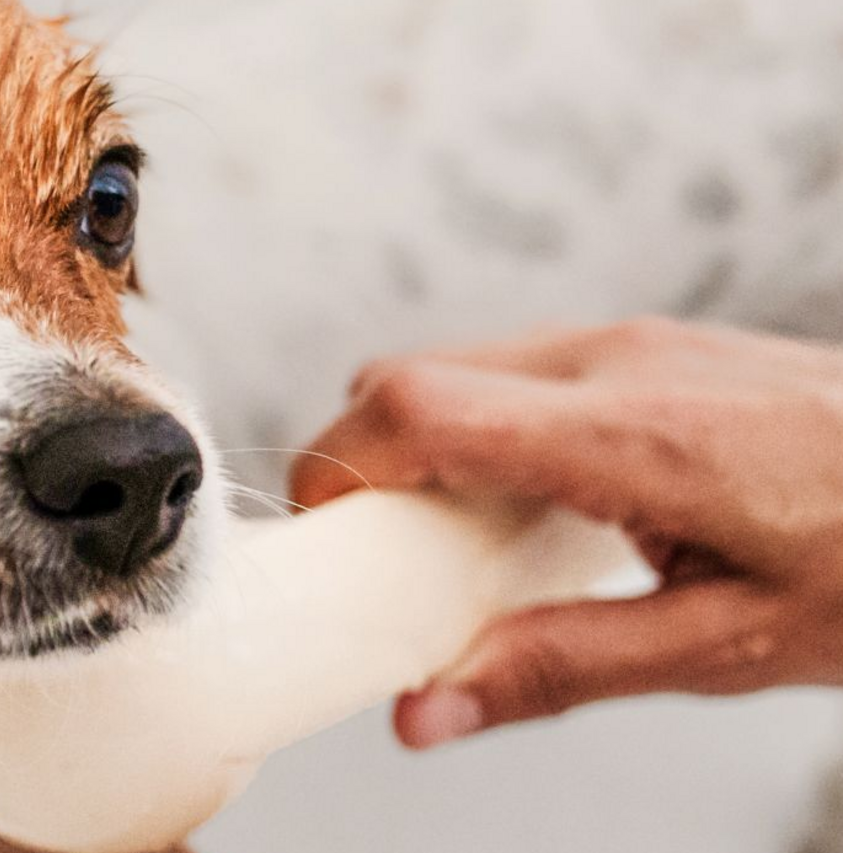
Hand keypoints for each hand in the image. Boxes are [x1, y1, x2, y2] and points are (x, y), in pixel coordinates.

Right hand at [289, 318, 842, 748]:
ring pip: (458, 367)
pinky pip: (516, 370)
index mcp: (630, 435)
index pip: (418, 408)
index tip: (326, 545)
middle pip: (410, 377)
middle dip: (365, 467)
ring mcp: (634, 340)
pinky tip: (537, 508)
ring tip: (466, 548)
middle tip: (389, 567)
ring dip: (424, 448)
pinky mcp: (650, 344)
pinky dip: (482, 431)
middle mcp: (616, 361)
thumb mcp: (727, 646)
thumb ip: (560, 671)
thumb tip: (426, 713)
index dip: (338, 469)